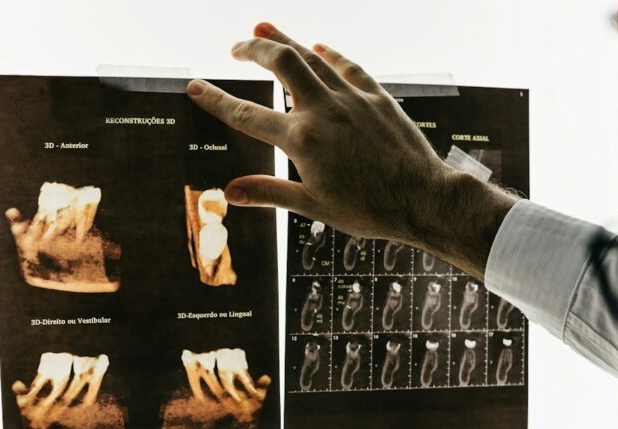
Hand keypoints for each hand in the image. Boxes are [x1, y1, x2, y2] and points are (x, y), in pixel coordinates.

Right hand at [186, 23, 517, 278]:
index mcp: (302, 141)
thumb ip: (269, 193)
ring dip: (286, 40)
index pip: (246, 114)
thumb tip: (228, 192)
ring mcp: (353, 99)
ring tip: (263, 29)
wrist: (424, 199)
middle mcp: (324, 111)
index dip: (215, 99)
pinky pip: (349, 67)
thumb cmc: (370, 211)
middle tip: (235, 46)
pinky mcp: (378, 97)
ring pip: (312, 56)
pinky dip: (331, 54)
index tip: (193, 86)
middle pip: (280, 63)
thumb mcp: (314, 207)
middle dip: (252, 49)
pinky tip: (320, 47)